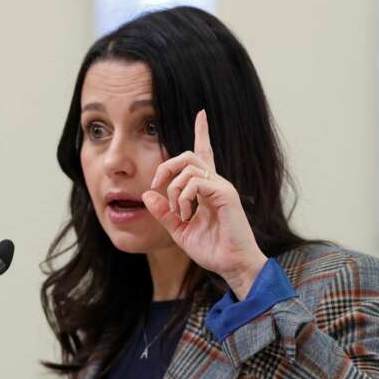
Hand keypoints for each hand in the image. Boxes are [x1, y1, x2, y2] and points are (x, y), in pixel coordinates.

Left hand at [143, 110, 267, 298]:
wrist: (230, 264)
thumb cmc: (210, 248)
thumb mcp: (178, 230)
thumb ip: (164, 212)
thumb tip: (148, 194)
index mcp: (206, 189)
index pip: (203, 154)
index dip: (202, 133)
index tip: (202, 114)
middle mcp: (215, 183)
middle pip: (188, 156)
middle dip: (165, 166)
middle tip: (156, 186)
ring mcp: (222, 187)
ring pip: (189, 168)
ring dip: (174, 190)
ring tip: (180, 212)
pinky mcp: (226, 195)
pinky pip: (197, 183)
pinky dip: (184, 197)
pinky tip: (188, 213)